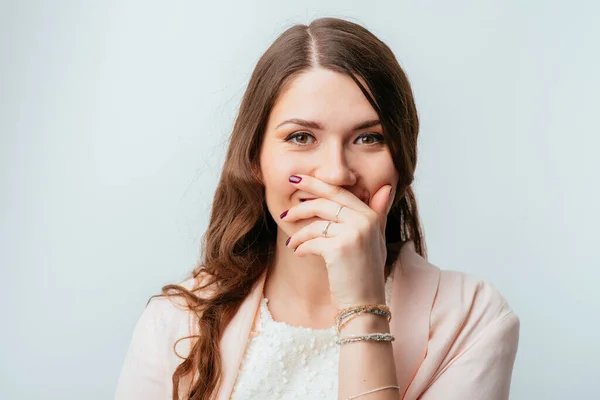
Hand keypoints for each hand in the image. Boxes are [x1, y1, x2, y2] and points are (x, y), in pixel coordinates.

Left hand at [282, 174, 393, 308]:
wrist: (365, 304)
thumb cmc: (366, 272)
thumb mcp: (376, 239)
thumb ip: (378, 213)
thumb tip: (386, 187)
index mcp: (371, 216)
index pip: (339, 192)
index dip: (315, 184)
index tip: (296, 180)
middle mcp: (364, 221)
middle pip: (325, 203)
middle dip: (301, 206)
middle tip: (285, 213)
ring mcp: (353, 234)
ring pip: (315, 224)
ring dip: (299, 235)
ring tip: (292, 244)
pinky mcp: (339, 249)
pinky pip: (312, 241)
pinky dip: (302, 248)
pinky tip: (299, 254)